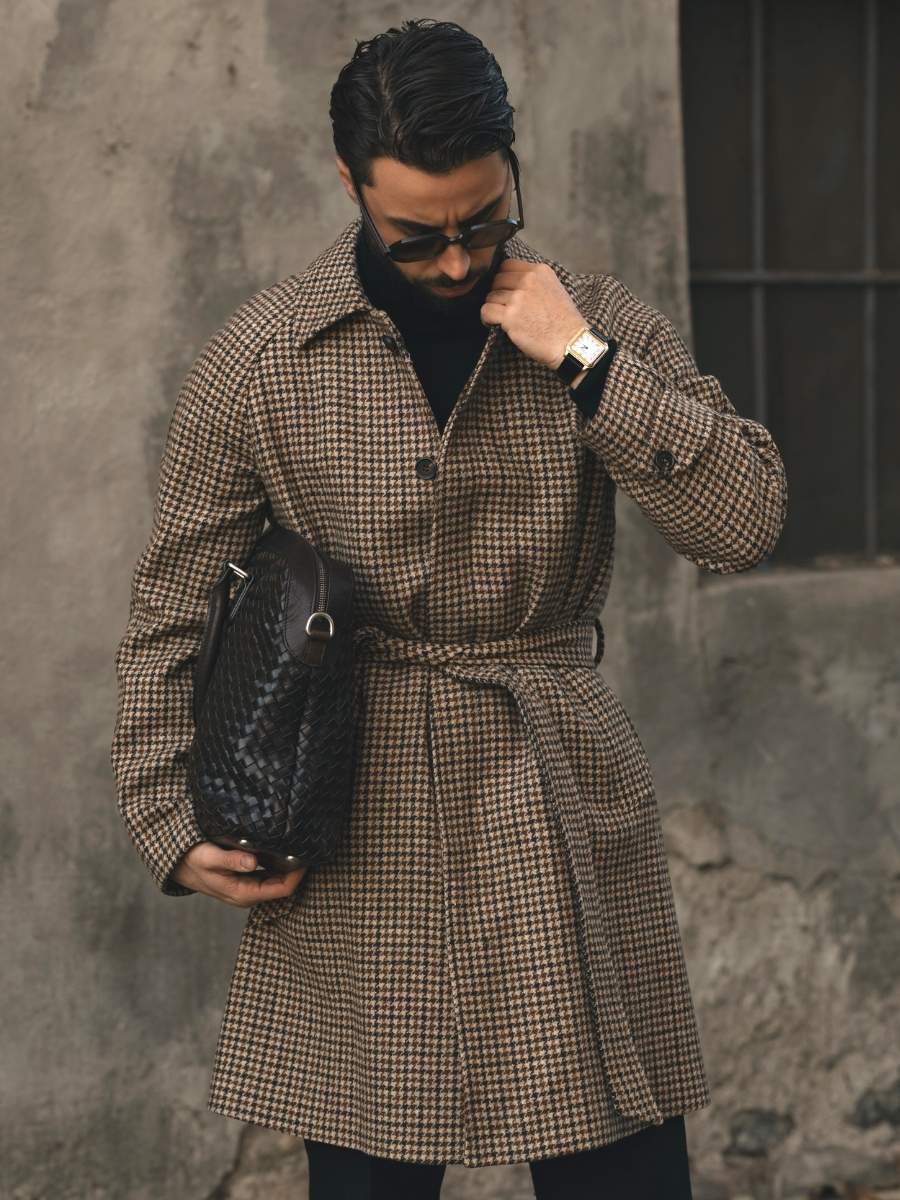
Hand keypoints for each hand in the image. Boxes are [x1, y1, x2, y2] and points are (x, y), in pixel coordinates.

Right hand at [172, 841, 307, 907]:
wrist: (177, 864)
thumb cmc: (192, 860)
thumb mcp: (209, 857)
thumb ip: (231, 860)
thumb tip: (252, 862)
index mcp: (243, 894)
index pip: (282, 889)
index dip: (297, 874)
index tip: (306, 855)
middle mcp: (249, 894)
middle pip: (284, 885)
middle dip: (297, 869)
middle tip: (307, 846)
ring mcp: (248, 888)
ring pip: (278, 879)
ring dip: (289, 865)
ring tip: (299, 844)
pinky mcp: (247, 879)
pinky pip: (270, 874)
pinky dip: (279, 863)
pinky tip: (283, 847)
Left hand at [480, 260, 589, 369]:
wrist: (570, 342)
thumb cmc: (564, 321)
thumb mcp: (554, 288)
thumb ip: (534, 281)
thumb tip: (512, 281)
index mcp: (540, 271)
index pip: (507, 265)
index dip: (503, 279)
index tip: (506, 291)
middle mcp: (528, 280)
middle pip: (497, 280)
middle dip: (497, 293)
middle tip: (504, 307)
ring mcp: (518, 298)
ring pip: (490, 296)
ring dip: (493, 308)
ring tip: (502, 318)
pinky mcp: (510, 316)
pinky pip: (486, 311)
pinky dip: (486, 319)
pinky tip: (494, 324)